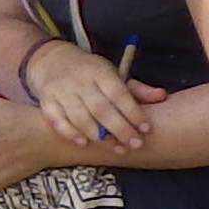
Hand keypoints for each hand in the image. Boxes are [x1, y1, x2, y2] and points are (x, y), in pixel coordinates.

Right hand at [22, 39, 161, 156]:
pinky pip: (56, 119)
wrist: (50, 60)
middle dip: (120, 129)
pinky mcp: (46, 101)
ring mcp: (61, 91)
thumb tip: (162, 96)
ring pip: (80, 116)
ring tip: (116, 148)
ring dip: (99, 135)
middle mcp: (80, 80)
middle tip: (135, 145)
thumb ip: (135, 89)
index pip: (118, 93)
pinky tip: (84, 143)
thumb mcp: (112, 74)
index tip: (146, 129)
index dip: (133, 112)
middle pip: (101, 108)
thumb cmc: (89, 72)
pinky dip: (69, 132)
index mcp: (99, 71)